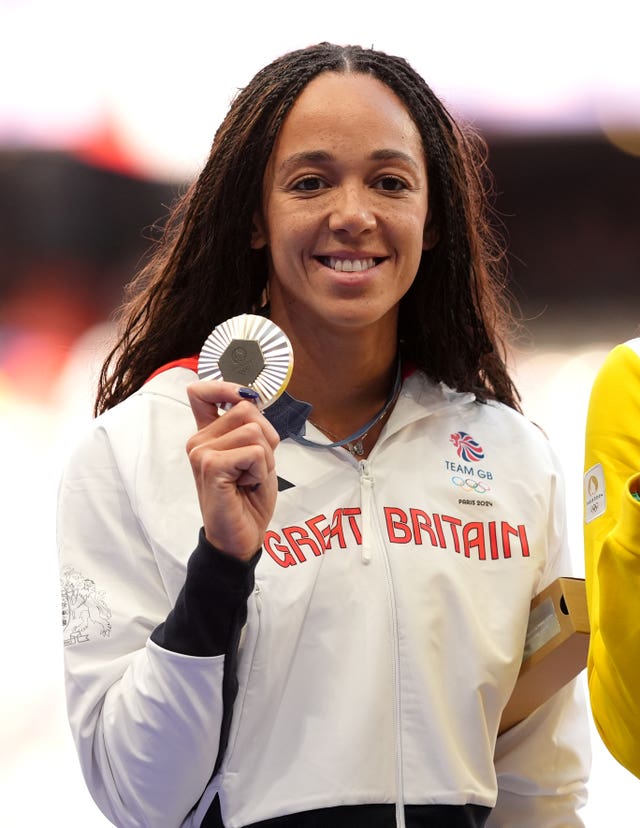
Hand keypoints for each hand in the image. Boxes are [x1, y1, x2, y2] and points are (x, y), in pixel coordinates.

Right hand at [186, 381, 279, 561]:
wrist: (240, 538)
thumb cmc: (248, 499)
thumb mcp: (256, 456)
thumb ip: (250, 427)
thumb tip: (251, 398)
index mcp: (207, 435)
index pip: (201, 393)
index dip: (227, 388)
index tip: (245, 399)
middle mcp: (199, 440)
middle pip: (247, 410)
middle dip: (266, 439)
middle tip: (254, 468)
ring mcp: (201, 452)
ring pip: (254, 430)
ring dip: (265, 458)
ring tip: (249, 479)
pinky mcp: (210, 466)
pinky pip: (254, 452)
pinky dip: (260, 470)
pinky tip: (245, 486)